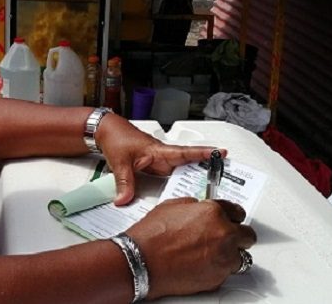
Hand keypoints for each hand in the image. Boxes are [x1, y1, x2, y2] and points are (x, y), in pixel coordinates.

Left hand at [95, 114, 224, 204]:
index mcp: (159, 150)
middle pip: (190, 163)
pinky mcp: (155, 167)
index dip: (204, 154)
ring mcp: (160, 162)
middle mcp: (163, 156)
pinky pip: (171, 176)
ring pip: (182, 170)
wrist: (106, 132)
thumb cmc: (116, 138)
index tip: (221, 154)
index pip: (186, 152)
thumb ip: (124, 182)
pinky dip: (179, 183)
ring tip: (211, 190)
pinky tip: (185, 193)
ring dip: (194, 177)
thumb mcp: (119, 162)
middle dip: (207, 170)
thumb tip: (124, 199)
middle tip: (225, 178)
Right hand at [126, 198, 256, 297]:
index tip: (232, 218)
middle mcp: (223, 234)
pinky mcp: (218, 277)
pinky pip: (227, 272)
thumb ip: (194, 206)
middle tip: (226, 237)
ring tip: (213, 254)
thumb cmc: (152, 235)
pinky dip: (219, 268)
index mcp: (213, 212)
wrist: (142, 260)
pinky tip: (204, 264)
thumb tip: (200, 208)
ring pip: (241, 256)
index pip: (238, 211)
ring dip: (230, 254)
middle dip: (238, 235)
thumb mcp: (172, 206)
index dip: (233, 215)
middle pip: (247, 235)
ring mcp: (223, 257)